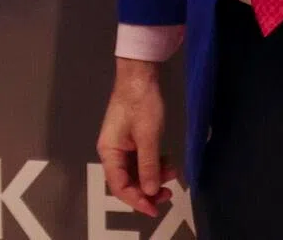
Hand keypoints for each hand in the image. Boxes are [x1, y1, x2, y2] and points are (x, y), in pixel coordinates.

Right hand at [97, 58, 176, 217]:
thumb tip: (149, 192)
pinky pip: (141, 160)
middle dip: (147, 190)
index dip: (136, 200)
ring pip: (136, 172)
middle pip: (127, 181)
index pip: (119, 185)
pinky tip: (168, 162)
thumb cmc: (140, 103)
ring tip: (172, 172)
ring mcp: (122, 145)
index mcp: (109, 151)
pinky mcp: (132, 139)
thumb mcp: (147, 136)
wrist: (140, 74)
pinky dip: (155, 165)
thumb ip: (148, 166)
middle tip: (168, 194)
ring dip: (154, 177)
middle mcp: (112, 151)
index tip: (155, 208)